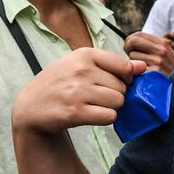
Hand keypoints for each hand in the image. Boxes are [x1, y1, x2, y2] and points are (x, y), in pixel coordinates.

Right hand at [12, 48, 144, 134]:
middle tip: (99, 97)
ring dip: (111, 108)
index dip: (125, 79)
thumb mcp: (82, 65)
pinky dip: (105, 118)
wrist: (31, 106)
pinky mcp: (75, 112)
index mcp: (85, 55)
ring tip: (94, 105)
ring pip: (118, 102)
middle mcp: (81, 71)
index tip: (114, 83)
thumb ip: (114, 64)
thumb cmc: (61, 83)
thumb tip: (143, 67)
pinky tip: (92, 115)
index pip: (125, 67)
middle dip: (116, 95)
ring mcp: (77, 92)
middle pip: (122, 87)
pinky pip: (109, 116)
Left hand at [125, 31, 173, 72]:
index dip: (130, 40)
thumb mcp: (165, 54)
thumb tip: (130, 42)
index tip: (129, 47)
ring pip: (132, 56)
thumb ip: (151, 46)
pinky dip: (134, 72)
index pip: (139, 34)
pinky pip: (135, 69)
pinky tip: (141, 75)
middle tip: (129, 55)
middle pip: (133, 41)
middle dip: (127, 48)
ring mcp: (158, 62)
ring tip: (140, 68)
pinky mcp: (153, 73)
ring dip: (132, 63)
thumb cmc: (169, 71)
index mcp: (163, 43)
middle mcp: (161, 50)